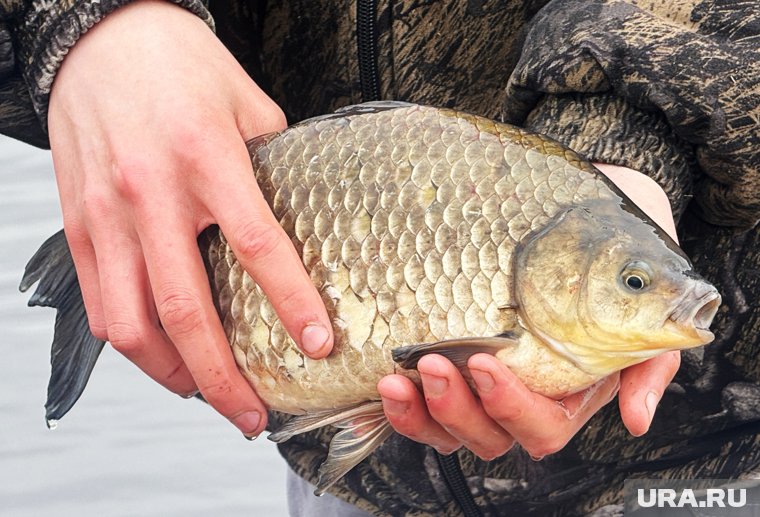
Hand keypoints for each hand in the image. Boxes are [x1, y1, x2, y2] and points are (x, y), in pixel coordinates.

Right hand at [48, 0, 332, 437]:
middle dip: (224, 378)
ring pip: (132, 323)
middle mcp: (151, 193)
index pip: (257, 246)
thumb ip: (276, 163)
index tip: (318, 342)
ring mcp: (106, 214)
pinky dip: (133, 342)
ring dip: (172, 373)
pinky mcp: (78, 224)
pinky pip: (99, 301)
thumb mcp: (246, 100)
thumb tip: (301, 216)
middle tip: (254, 413)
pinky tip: (162, 355)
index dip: (292, 302)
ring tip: (207, 394)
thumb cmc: (177, 63)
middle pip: (188, 311)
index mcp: (206, 157)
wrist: (99, 38)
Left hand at [377, 164, 680, 458]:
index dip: (511, 405)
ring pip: (449, 428)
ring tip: (397, 375)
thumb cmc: (615, 265)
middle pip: (488, 435)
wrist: (589, 222)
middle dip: (456, 408)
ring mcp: (483, 387)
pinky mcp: (451, 365)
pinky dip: (402, 403)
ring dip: (420, 411)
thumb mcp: (640, 310)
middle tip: (432, 363)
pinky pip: (422, 405)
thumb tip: (636, 418)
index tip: (485, 362)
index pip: (542, 426)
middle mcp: (523, 397)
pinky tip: (387, 377)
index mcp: (568, 393)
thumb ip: (646, 364)